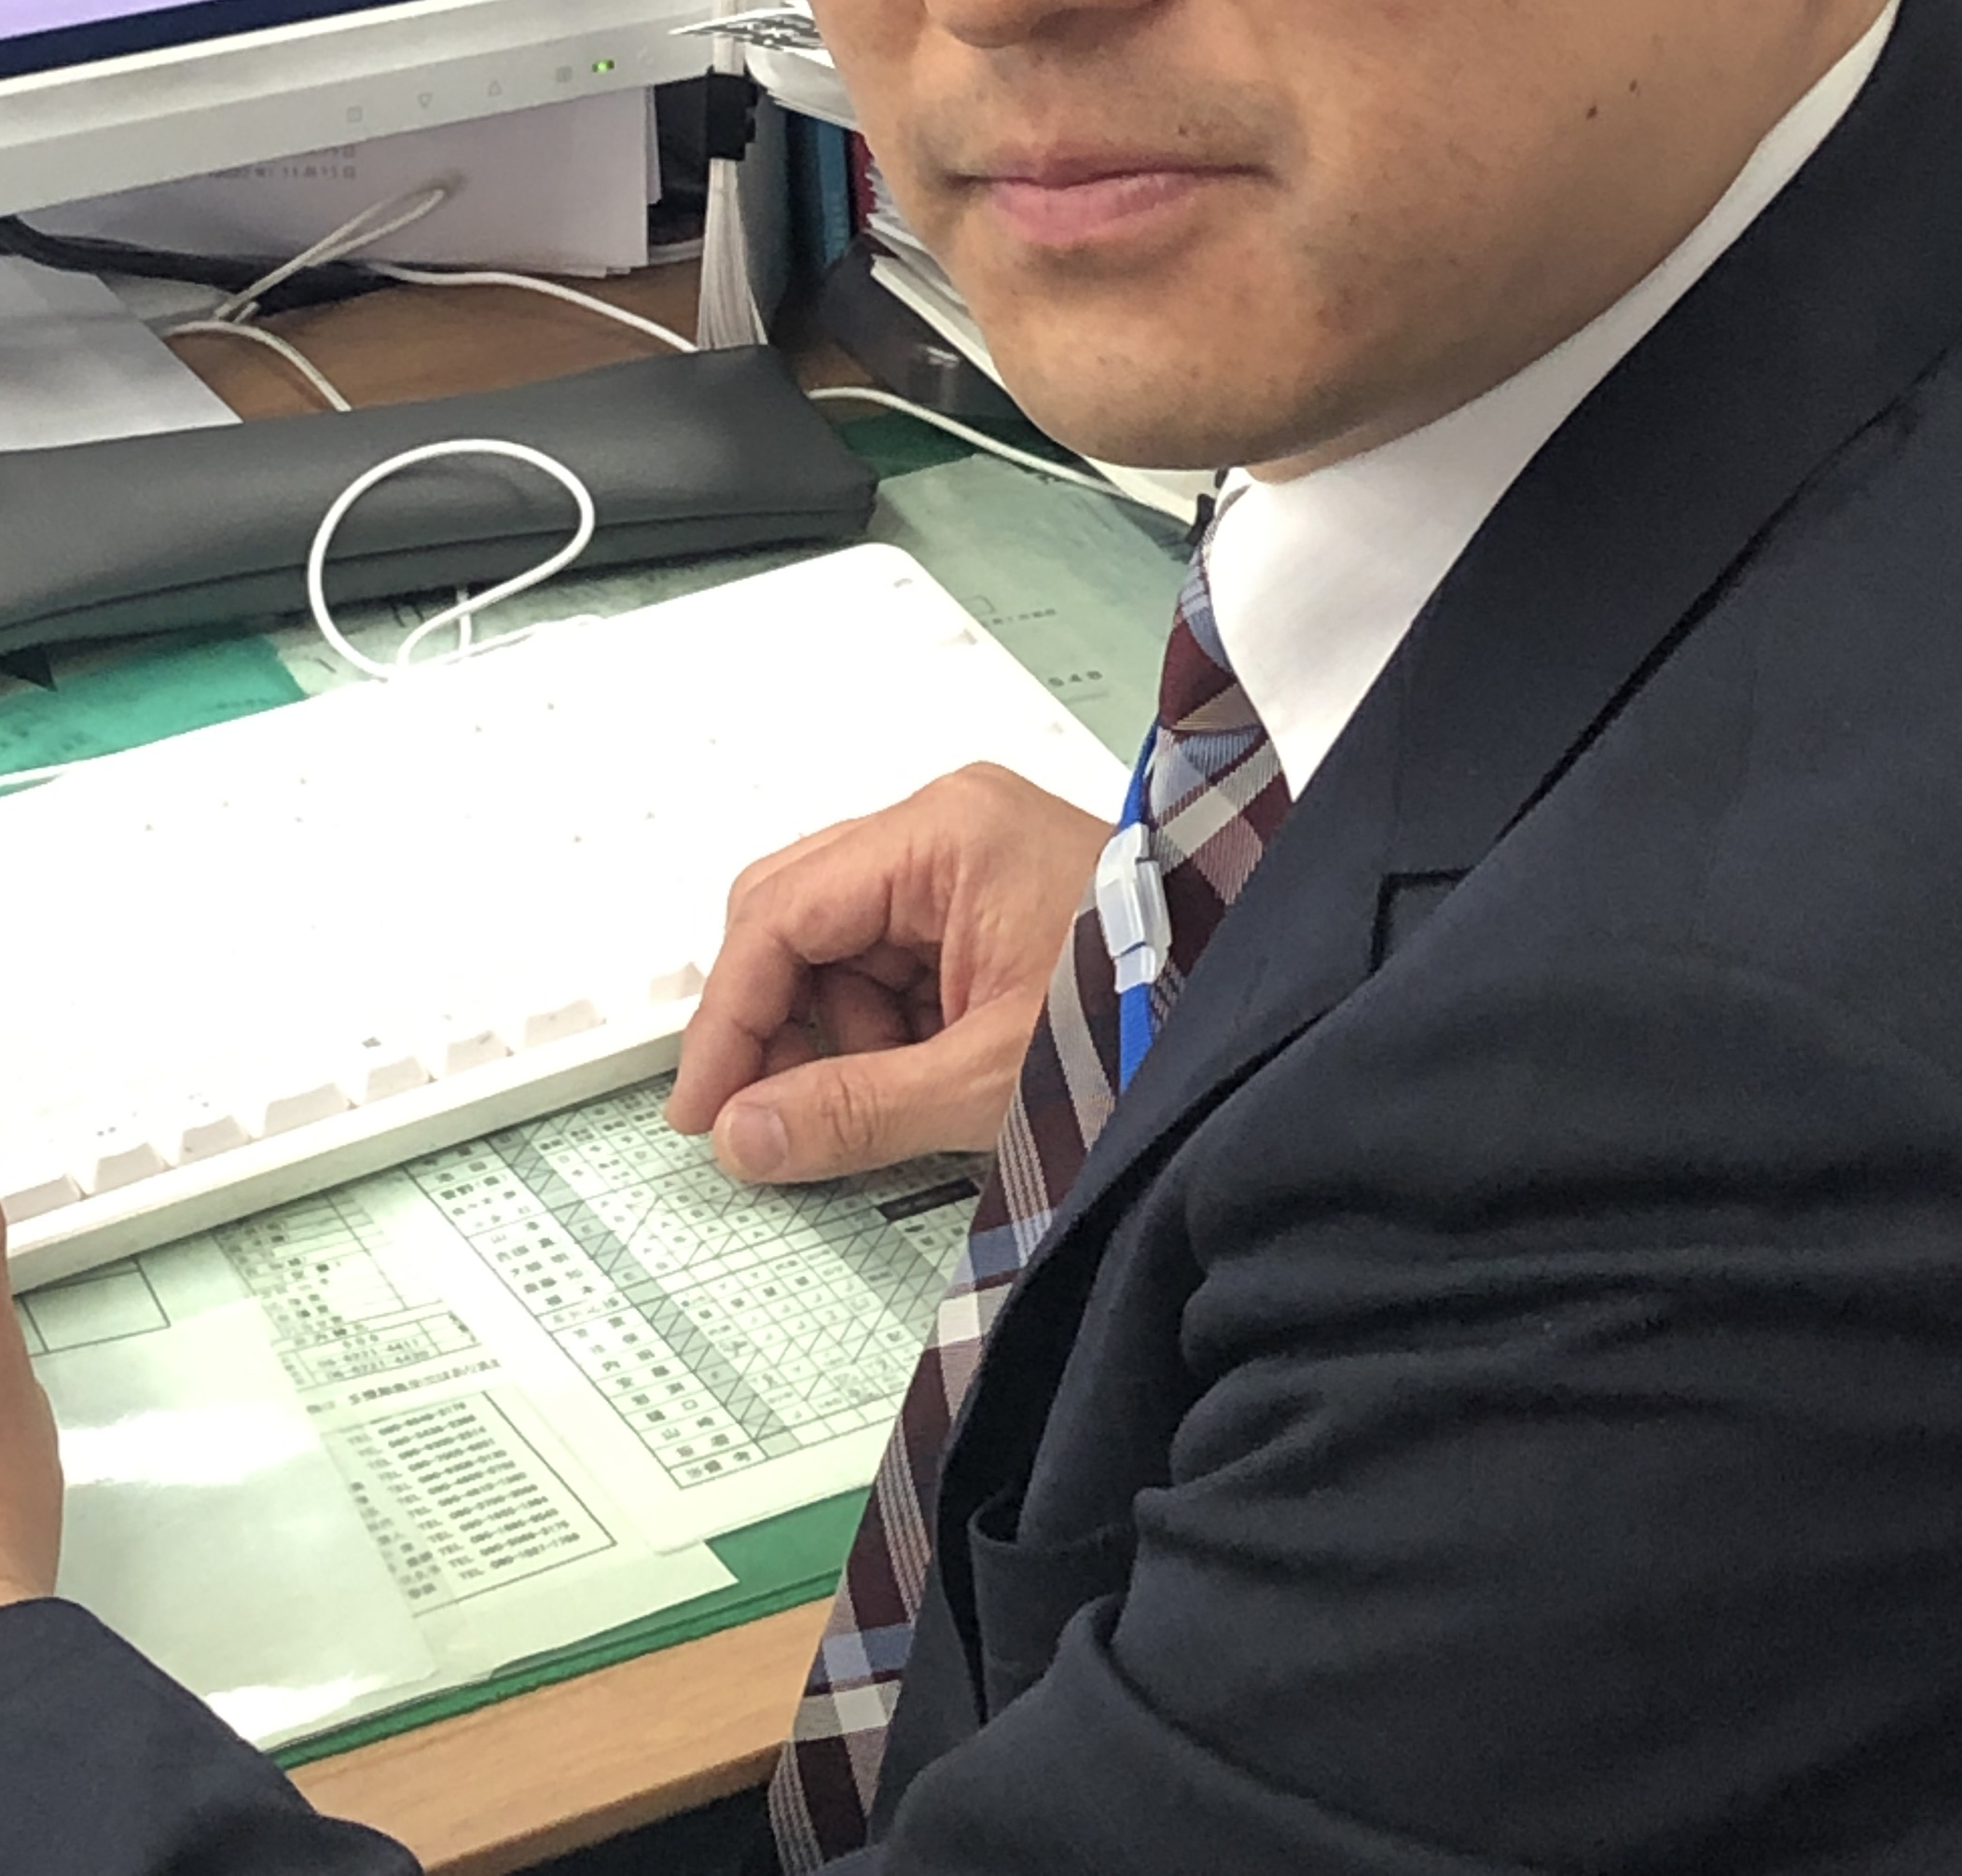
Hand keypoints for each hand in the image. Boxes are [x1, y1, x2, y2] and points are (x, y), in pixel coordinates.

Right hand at [666, 763, 1107, 1184]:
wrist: (1258, 1014)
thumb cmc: (1146, 1013)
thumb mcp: (985, 1080)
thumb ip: (853, 1107)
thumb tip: (744, 1135)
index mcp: (942, 834)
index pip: (782, 911)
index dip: (729, 1017)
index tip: (702, 1110)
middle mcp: (947, 826)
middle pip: (796, 913)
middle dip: (777, 1022)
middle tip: (764, 1121)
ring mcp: (969, 859)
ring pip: (839, 944)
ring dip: (837, 1032)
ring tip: (897, 1102)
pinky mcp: (989, 902)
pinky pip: (893, 960)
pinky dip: (885, 1029)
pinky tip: (925, 1081)